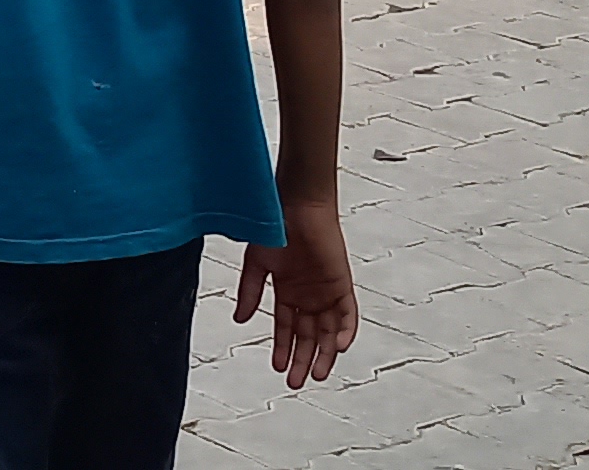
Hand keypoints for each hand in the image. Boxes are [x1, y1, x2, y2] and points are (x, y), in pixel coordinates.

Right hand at [232, 203, 358, 388]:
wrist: (296, 206)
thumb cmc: (274, 227)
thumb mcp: (256, 265)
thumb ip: (250, 293)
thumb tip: (240, 321)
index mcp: (287, 291)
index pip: (287, 328)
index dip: (283, 349)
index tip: (278, 368)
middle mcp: (309, 296)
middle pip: (308, 336)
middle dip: (303, 359)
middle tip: (297, 382)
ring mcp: (327, 291)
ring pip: (328, 331)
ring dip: (324, 353)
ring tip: (317, 373)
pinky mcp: (342, 285)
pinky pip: (348, 314)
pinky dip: (345, 331)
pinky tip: (336, 347)